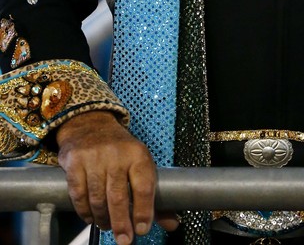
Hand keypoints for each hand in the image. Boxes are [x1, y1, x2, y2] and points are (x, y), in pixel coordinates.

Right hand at [57, 111, 178, 243]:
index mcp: (138, 154)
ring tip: (107, 226)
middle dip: (122, 223)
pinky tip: (91, 217)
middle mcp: (117, 154)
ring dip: (103, 219)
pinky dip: (84, 211)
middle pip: (119, 196)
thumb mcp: (140, 164)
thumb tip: (173, 223)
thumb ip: (154, 196)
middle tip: (124, 239)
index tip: (142, 229)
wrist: (90, 125)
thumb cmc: (120, 150)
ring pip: (98, 198)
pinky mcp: (75, 161)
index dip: (144, 210)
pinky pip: (79, 194)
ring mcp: (94, 157)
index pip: (144, 186)